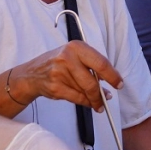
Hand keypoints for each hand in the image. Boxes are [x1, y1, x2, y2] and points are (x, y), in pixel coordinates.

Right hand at [9, 41, 123, 111]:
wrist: (31, 74)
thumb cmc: (57, 64)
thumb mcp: (74, 56)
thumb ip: (91, 67)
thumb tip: (109, 84)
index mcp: (76, 47)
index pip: (101, 62)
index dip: (112, 75)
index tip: (119, 83)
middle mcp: (67, 57)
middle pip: (93, 81)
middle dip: (102, 93)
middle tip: (108, 98)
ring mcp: (60, 73)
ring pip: (85, 91)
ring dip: (94, 99)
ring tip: (97, 102)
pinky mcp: (55, 87)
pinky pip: (77, 98)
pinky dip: (85, 102)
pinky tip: (88, 103)